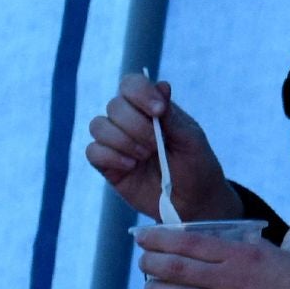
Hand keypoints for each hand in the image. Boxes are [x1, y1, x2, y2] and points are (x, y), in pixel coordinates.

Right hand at [84, 72, 232, 221]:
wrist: (194, 203)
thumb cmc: (196, 167)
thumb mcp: (191, 141)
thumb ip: (172, 117)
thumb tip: (162, 85)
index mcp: (151, 108)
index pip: (131, 85)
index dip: (140, 93)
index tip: (159, 110)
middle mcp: (130, 121)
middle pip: (114, 105)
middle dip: (136, 125)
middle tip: (156, 145)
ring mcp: (116, 143)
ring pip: (98, 126)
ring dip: (123, 140)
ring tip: (145, 156)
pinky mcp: (107, 165)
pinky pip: (93, 151)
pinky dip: (111, 156)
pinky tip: (131, 166)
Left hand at [140, 226, 289, 288]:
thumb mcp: (277, 255)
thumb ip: (249, 251)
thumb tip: (230, 248)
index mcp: (243, 254)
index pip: (190, 242)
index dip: (161, 239)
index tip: (143, 236)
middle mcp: (232, 279)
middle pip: (178, 268)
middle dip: (152, 264)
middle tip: (142, 263)